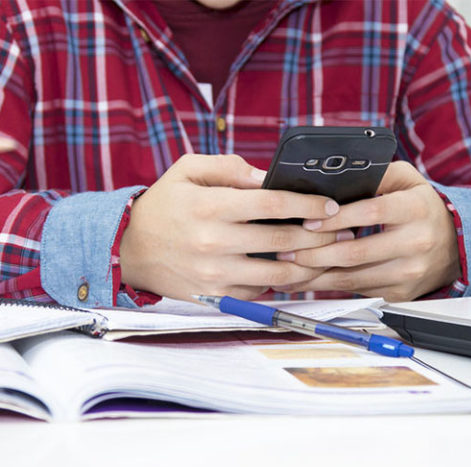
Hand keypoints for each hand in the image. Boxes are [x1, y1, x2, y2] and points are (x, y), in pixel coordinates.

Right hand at [119, 154, 350, 301]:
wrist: (128, 249)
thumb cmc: (163, 205)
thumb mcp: (187, 170)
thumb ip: (228, 168)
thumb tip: (267, 177)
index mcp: (211, 206)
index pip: (272, 204)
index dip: (307, 204)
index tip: (329, 205)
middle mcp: (214, 242)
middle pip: (283, 242)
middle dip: (319, 235)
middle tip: (342, 230)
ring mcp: (215, 274)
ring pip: (278, 275)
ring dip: (309, 265)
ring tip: (326, 254)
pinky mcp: (214, 295)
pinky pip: (259, 291)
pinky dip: (279, 282)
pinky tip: (292, 270)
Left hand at [276, 161, 461, 301]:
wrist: (456, 244)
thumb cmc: (419, 207)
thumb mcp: (405, 181)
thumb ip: (374, 174)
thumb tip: (333, 178)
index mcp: (415, 208)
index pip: (370, 213)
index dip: (336, 219)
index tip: (307, 221)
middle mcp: (416, 242)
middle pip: (356, 252)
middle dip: (314, 253)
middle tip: (286, 249)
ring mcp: (409, 272)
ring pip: (352, 278)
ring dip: (315, 275)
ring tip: (288, 266)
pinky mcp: (400, 293)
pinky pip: (357, 291)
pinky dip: (329, 286)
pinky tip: (308, 279)